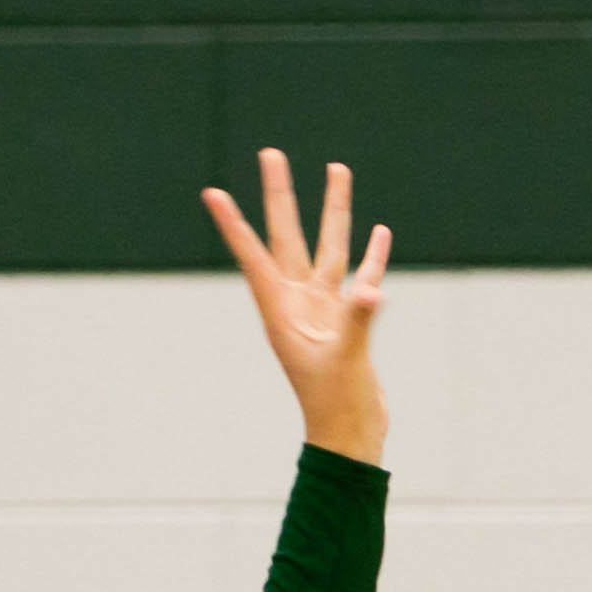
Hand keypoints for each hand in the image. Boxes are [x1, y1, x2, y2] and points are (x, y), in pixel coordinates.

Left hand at [201, 150, 390, 464]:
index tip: (213, 193)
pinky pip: (360, 277)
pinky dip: (371, 254)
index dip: (234, 225)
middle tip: (270, 153)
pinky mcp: (349, 321)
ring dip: (333, 210)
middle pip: (287, 235)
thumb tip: (371, 289)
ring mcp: (324, 309)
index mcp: (281, 312)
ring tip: (336, 169)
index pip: (254, 258)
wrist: (349, 437)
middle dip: (280, 195)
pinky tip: (378, 230)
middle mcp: (298, 302)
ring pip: (329, 246)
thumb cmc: (336, 407)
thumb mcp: (344, 363)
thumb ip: (357, 323)